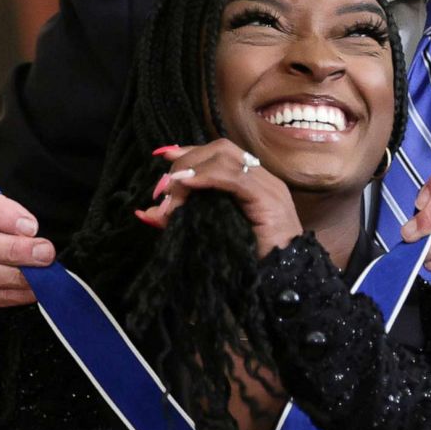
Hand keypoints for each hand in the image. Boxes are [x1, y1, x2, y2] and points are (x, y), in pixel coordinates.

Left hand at [136, 141, 303, 256]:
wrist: (284, 281)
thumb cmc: (249, 262)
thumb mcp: (207, 235)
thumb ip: (181, 220)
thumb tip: (146, 212)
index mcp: (252, 185)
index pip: (220, 153)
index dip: (190, 152)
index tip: (163, 156)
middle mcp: (262, 179)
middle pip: (220, 148)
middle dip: (186, 161)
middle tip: (163, 187)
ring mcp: (268, 187)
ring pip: (225, 158)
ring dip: (191, 170)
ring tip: (171, 191)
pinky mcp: (268, 199)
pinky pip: (234, 177)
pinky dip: (206, 176)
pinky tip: (187, 185)